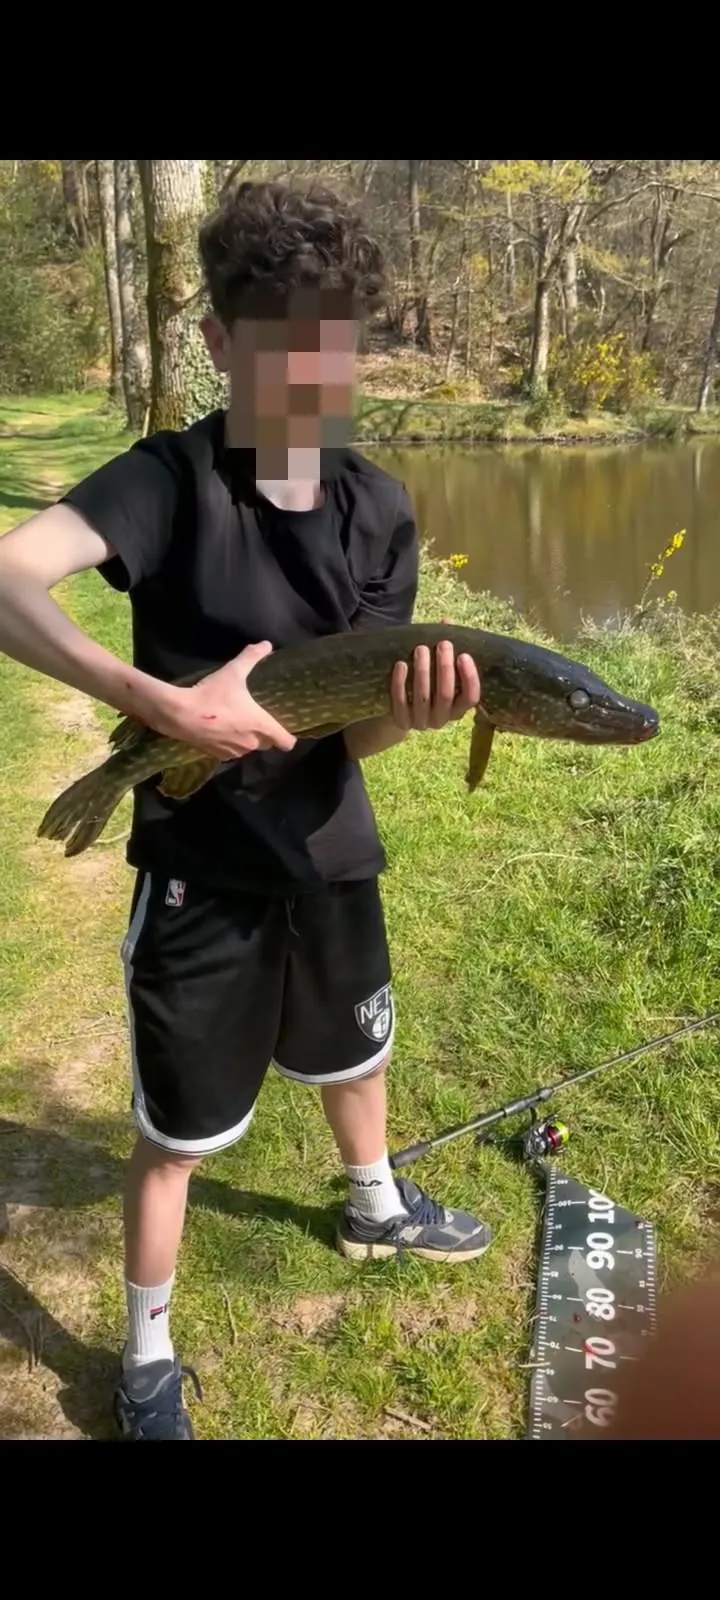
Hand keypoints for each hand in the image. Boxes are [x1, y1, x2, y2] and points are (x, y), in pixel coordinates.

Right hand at [153, 642, 296, 759]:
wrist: (180, 714)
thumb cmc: (212, 694)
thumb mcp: (233, 672)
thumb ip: (251, 657)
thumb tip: (266, 644)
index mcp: (261, 725)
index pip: (286, 742)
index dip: (288, 736)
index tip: (285, 727)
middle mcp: (252, 743)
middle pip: (267, 743)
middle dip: (264, 734)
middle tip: (255, 717)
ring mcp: (235, 751)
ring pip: (248, 747)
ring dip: (246, 738)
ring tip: (235, 723)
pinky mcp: (219, 756)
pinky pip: (232, 751)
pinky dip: (229, 743)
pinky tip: (220, 730)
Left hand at [390, 639, 480, 732]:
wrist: (401, 710)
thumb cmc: (428, 684)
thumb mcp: (439, 670)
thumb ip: (447, 651)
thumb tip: (447, 622)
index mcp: (457, 709)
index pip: (471, 698)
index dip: (469, 678)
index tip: (464, 655)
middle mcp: (442, 719)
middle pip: (446, 695)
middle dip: (445, 668)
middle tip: (443, 644)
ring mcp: (421, 722)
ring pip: (423, 698)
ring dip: (422, 671)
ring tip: (420, 648)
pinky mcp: (401, 721)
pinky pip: (400, 702)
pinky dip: (400, 683)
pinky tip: (401, 664)